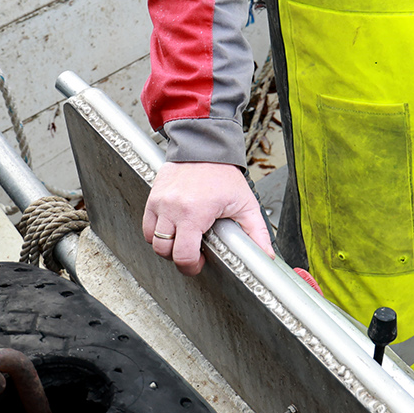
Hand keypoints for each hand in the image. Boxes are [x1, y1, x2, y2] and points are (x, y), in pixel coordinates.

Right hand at [141, 161, 275, 275]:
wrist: (205, 146)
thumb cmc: (223, 173)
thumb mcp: (245, 203)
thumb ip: (257, 232)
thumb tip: (266, 255)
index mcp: (195, 212)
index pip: (183, 254)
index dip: (190, 266)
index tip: (198, 263)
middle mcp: (173, 208)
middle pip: (165, 250)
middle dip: (178, 257)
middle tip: (191, 253)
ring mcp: (160, 203)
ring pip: (153, 240)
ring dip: (167, 246)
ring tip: (182, 240)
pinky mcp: (153, 197)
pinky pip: (147, 226)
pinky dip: (156, 233)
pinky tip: (172, 229)